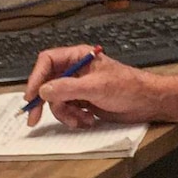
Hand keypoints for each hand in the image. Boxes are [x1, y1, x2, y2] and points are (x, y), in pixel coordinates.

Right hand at [23, 46, 159, 128]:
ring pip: (57, 101)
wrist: (147, 102)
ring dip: (66, 113)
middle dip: (44, 102)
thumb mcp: (96, 87)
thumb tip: (43, 91)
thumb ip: (68, 88)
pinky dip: (74, 118)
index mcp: (78, 57)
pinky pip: (68, 110)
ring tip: (81, 119)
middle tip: (34, 118)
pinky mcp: (83, 101)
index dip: (36, 78)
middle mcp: (75, 70)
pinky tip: (88, 120)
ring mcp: (78, 87)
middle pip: (47, 84)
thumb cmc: (128, 87)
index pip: (47, 61)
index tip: (31, 96)